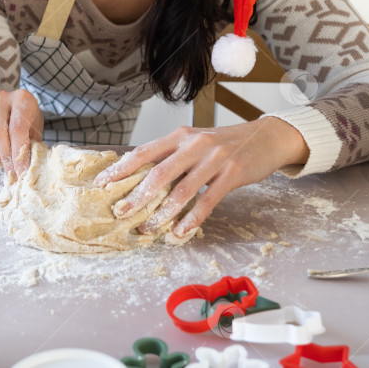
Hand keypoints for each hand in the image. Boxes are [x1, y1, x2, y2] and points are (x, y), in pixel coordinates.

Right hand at [0, 89, 43, 179]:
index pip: (17, 129)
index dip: (18, 154)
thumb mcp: (34, 130)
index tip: (20, 173)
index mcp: (21, 99)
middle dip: (3, 157)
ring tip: (0, 158)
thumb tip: (25, 171)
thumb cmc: (26, 120)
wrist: (12, 105)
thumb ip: (30, 147)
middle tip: (10, 170)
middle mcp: (0, 97)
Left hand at [95, 117, 309, 237]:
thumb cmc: (226, 143)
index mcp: (181, 137)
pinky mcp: (233, 174)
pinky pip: (208, 201)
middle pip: (159, 173)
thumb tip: (141, 177)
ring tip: (148, 229)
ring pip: (182, 190)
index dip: (121, 168)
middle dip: (137, 196)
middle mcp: (195, 145)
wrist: (267, 136)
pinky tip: (180, 232)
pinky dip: (192, 219)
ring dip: (163, 213)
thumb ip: (172, 156)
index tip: (102, 184)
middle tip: (121, 213)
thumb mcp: (196, 142)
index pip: (144, 152)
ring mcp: (215, 159)